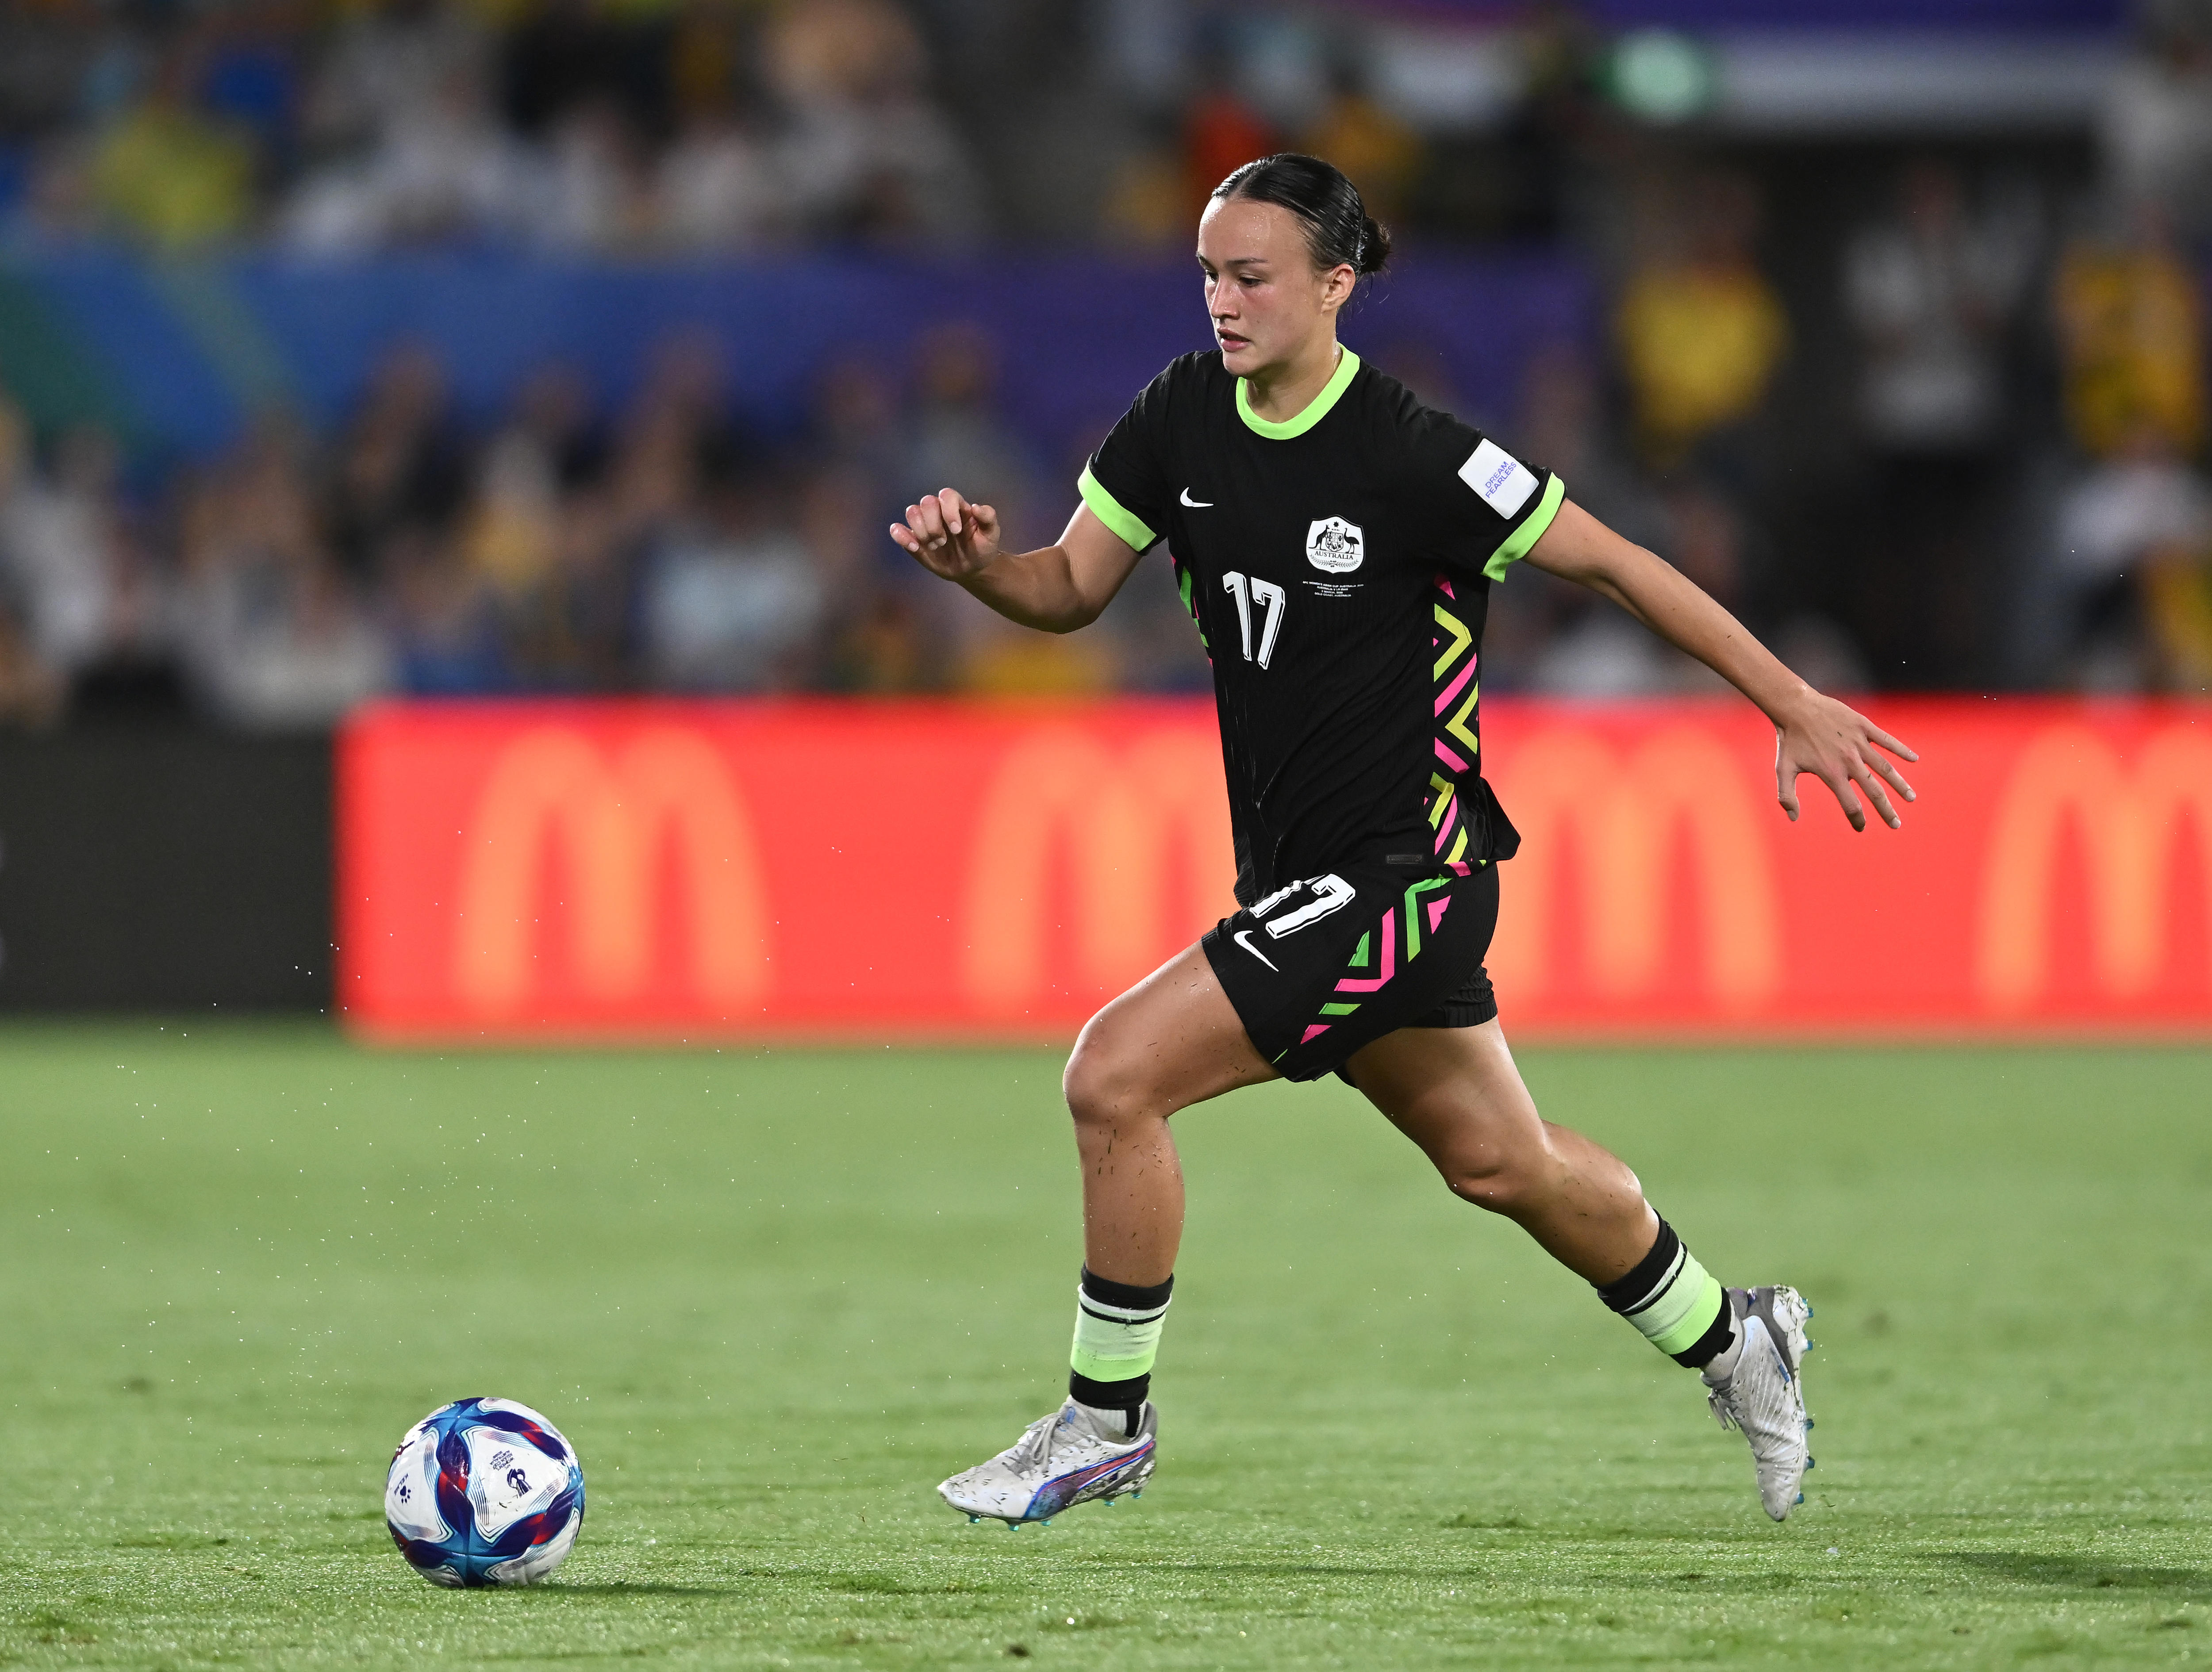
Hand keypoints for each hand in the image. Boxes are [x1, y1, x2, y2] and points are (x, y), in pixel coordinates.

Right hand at [890, 488, 1001, 582]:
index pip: (947, 495)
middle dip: (934, 523)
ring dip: (921, 530)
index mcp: (956, 507)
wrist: (971, 569)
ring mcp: (924, 524)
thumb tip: (976, 507)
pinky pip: (898, 529)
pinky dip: (900, 535)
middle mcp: (938, 511)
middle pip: (927, 501)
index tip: (957, 531)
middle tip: (943, 542)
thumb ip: (988, 518)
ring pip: (912, 511)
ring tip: (934, 547)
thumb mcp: (991, 535)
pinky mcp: (913, 538)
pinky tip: (914, 547)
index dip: (949, 511)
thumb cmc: (981, 548)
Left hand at [1772, 689, 1917, 831]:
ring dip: (1899, 785)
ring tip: (1911, 798)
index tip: (1861, 827)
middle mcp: (1849, 760)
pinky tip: (1914, 758)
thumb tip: (1793, 818)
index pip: (1851, 804)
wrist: (1795, 707)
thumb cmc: (1789, 739)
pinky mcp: (1863, 726)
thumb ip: (1786, 796)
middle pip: (1873, 791)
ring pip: (1885, 768)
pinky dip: (1901, 749)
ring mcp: (1858, 743)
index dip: (1857, 819)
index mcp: (1831, 773)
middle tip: (1896, 825)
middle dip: (1886, 810)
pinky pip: (1887, 740)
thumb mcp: (1783, 769)